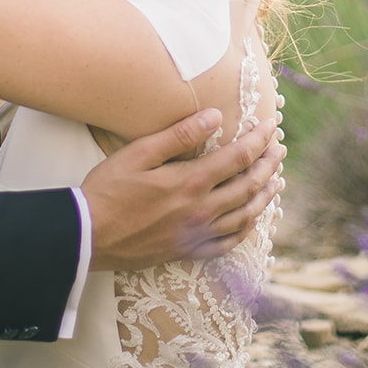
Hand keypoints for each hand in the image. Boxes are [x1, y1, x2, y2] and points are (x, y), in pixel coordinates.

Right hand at [82, 109, 284, 271]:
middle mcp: (200, 210)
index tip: (270, 125)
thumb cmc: (107, 190)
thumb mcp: (138, 153)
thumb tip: (214, 116)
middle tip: (279, 150)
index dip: (259, 139)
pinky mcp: (188, 251)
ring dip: (265, 196)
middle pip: (249, 185)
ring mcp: (197, 234)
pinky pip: (228, 243)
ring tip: (275, 181)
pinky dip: (246, 229)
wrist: (87, 236)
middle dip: (268, 165)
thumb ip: (179, 134)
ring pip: (245, 216)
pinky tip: (251, 219)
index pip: (239, 156)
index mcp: (190, 181)